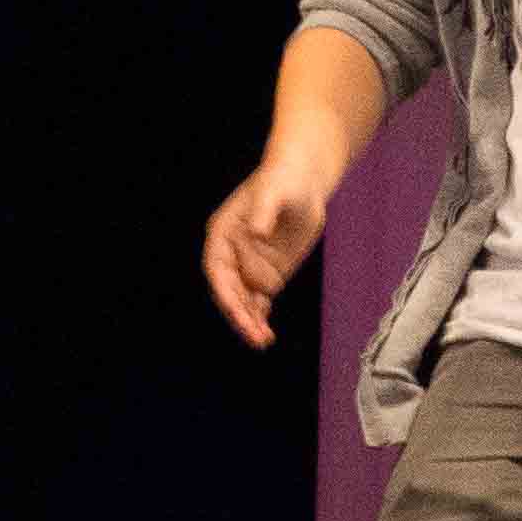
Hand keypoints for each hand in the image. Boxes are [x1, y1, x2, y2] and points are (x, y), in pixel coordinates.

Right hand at [200, 155, 340, 347]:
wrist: (304, 182)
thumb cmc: (283, 180)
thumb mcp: (273, 191)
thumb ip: (263, 211)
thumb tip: (256, 232)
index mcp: (223, 234)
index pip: (217, 270)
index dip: (225, 292)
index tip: (237, 311)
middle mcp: (232, 254)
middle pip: (229, 291)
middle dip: (239, 315)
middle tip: (254, 335)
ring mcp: (250, 266)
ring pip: (244, 301)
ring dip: (250, 322)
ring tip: (263, 341)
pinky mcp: (270, 273)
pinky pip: (260, 301)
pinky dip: (261, 318)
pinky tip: (266, 332)